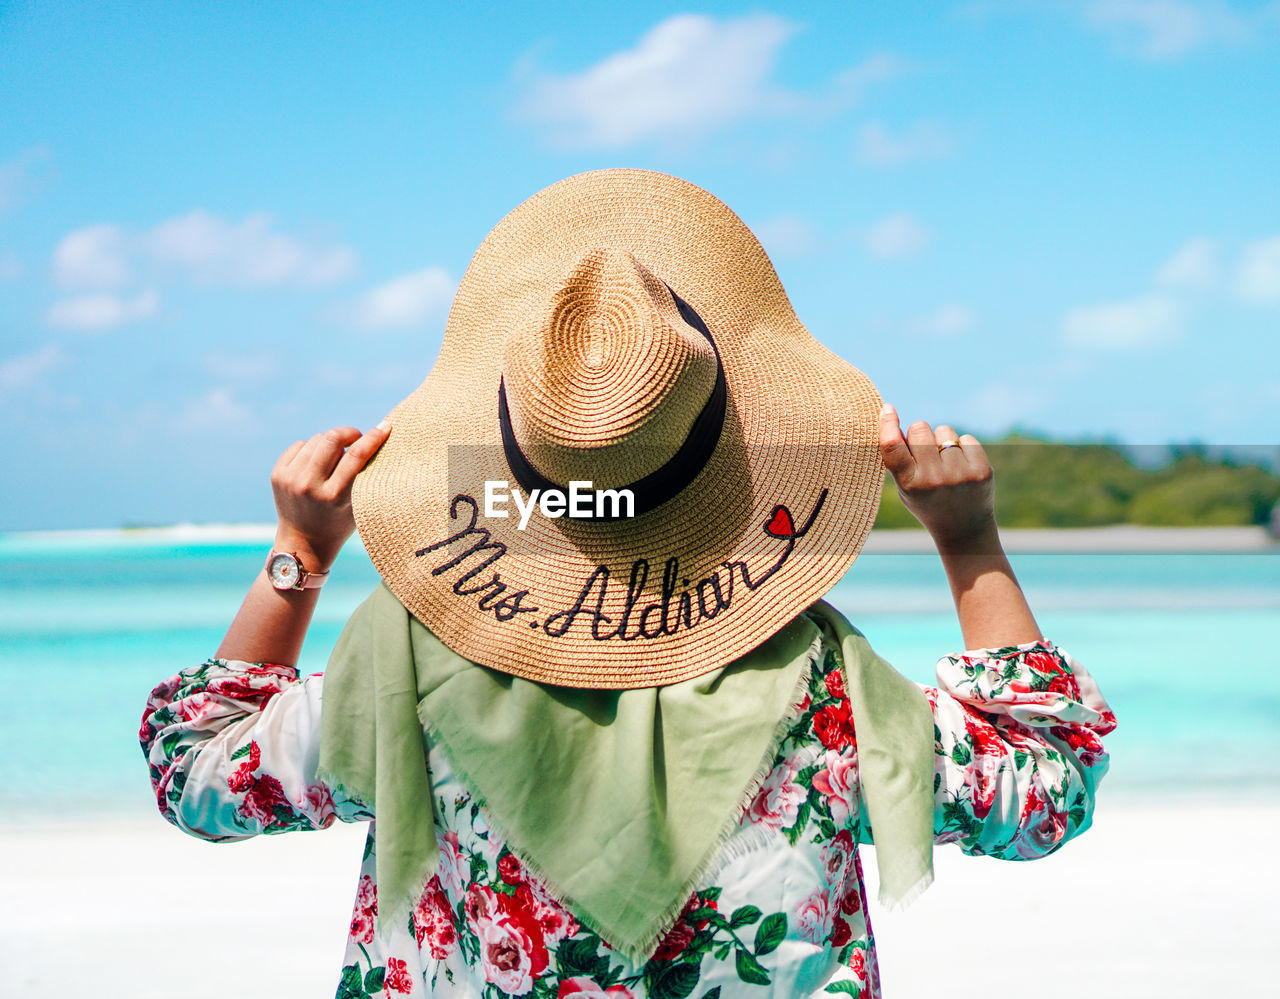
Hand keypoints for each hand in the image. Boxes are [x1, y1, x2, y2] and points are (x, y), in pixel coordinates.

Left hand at [270, 422, 390, 570]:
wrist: (303, 542)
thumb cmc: (339, 523)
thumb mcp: (358, 505)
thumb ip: (364, 476)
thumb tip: (373, 439)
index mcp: (334, 496)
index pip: (356, 456)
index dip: (373, 437)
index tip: (384, 427)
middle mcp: (309, 486)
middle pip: (332, 438)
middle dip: (349, 433)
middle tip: (357, 438)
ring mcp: (290, 479)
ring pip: (317, 439)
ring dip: (331, 443)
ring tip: (336, 458)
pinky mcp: (277, 474)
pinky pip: (300, 445)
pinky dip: (312, 449)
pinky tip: (317, 463)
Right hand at [878, 404, 995, 551]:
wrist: (964, 530)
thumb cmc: (928, 502)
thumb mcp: (906, 488)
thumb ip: (899, 459)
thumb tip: (892, 418)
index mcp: (910, 485)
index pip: (892, 446)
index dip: (888, 424)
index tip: (888, 409)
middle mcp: (933, 480)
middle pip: (919, 429)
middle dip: (919, 434)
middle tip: (924, 452)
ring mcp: (959, 475)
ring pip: (944, 431)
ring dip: (942, 441)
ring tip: (946, 464)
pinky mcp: (981, 471)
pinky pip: (967, 439)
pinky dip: (963, 448)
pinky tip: (962, 467)